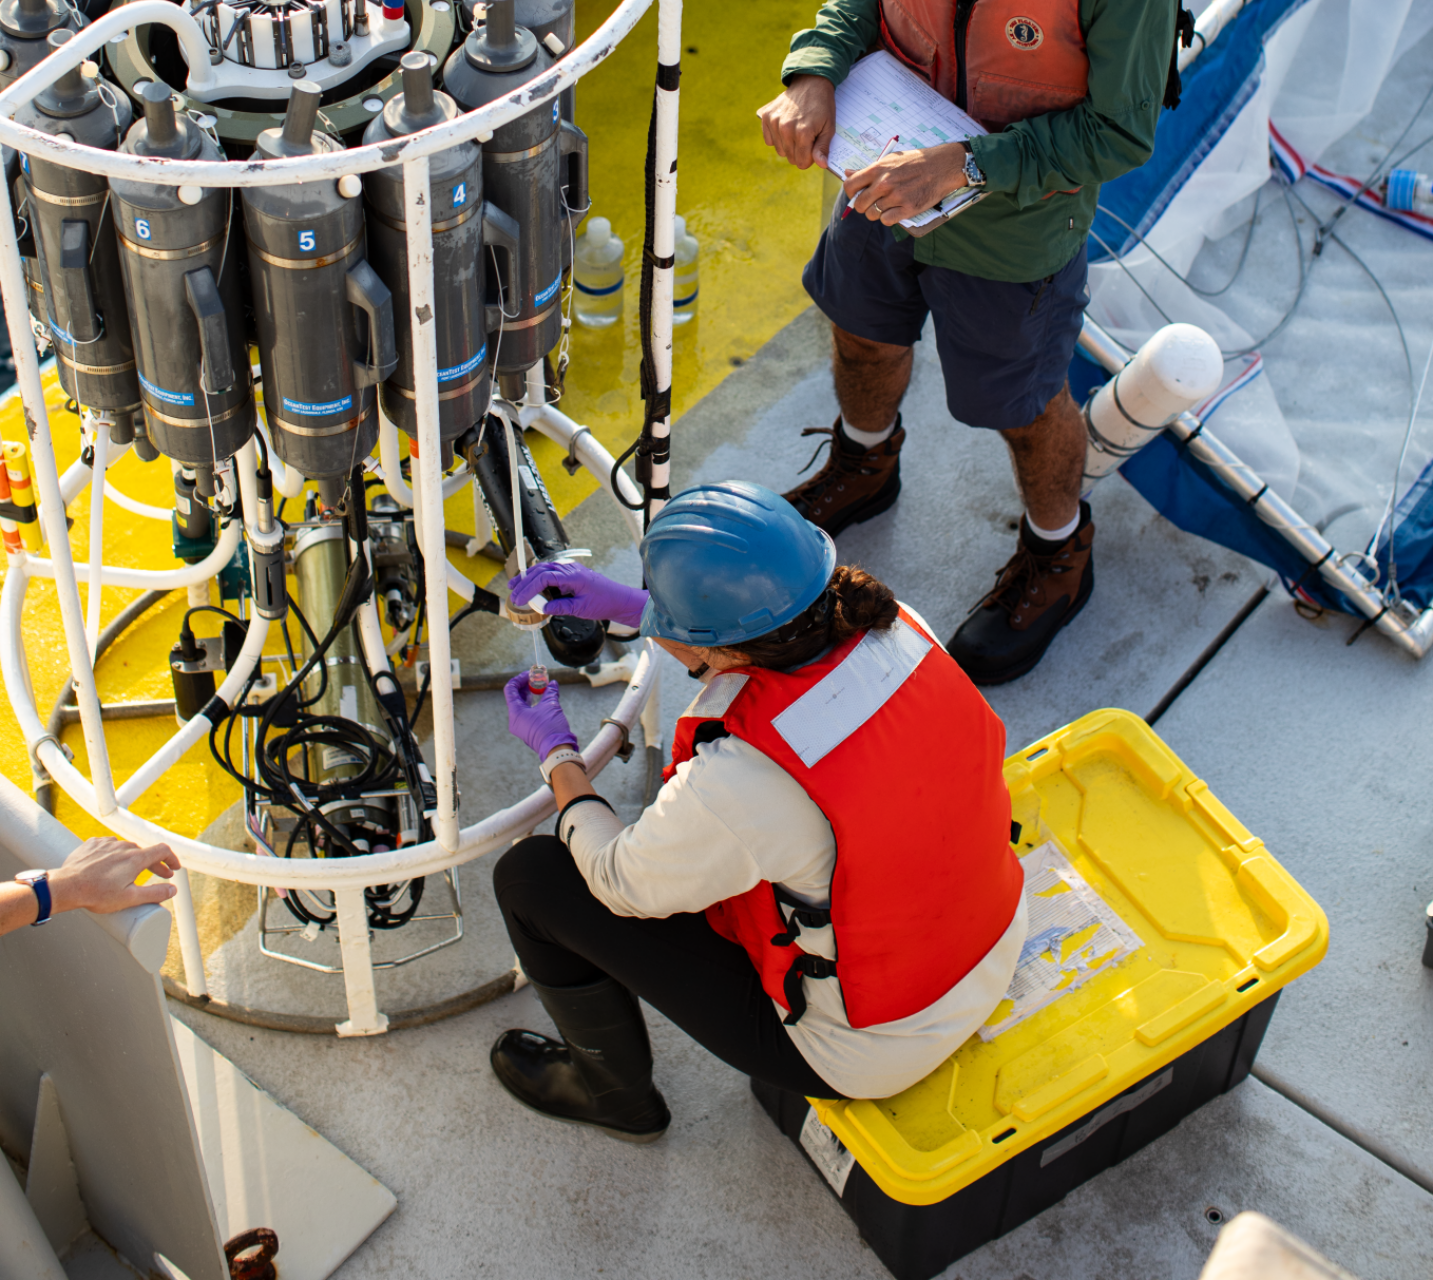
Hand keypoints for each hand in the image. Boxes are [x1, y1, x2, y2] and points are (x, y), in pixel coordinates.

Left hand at [49, 836, 180, 915]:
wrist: (66, 887)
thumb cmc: (97, 894)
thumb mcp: (130, 898)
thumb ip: (155, 893)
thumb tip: (172, 890)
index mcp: (136, 858)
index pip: (163, 850)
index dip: (172, 859)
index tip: (174, 868)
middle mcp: (123, 846)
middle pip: (145, 851)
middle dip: (154, 864)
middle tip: (159, 875)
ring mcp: (107, 843)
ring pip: (127, 848)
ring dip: (133, 859)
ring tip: (131, 872)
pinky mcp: (92, 843)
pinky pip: (109, 846)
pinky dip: (115, 854)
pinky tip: (110, 864)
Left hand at [503, 672, 579, 758]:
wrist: (557, 749)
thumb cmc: (551, 728)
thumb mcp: (551, 705)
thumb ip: (550, 692)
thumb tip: (552, 683)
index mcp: (515, 712)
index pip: (511, 689)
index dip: (519, 679)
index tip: (530, 674)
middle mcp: (515, 720)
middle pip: (515, 697)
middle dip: (526, 686)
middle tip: (536, 679)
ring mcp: (521, 726)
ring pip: (521, 705)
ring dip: (530, 694)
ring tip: (540, 687)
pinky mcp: (528, 730)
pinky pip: (526, 713)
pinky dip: (532, 704)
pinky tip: (542, 699)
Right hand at [508, 561, 647, 629]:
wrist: (619, 599)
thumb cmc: (604, 602)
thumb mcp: (581, 609)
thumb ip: (561, 607)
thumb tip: (543, 608)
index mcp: (573, 576)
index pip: (544, 578)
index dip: (529, 588)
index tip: (520, 598)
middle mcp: (570, 569)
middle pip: (540, 570)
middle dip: (524, 581)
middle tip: (512, 592)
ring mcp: (570, 570)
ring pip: (544, 569)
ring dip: (529, 578)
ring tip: (516, 587)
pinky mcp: (570, 575)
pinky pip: (550, 573)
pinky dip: (538, 579)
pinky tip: (531, 586)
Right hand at [758, 74, 836, 169]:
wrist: (810, 82)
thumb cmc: (822, 106)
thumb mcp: (829, 127)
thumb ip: (823, 148)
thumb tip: (821, 164)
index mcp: (803, 133)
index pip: (801, 163)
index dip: (809, 158)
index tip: (813, 146)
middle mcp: (786, 129)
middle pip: (790, 158)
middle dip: (800, 152)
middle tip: (807, 136)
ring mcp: (774, 122)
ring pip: (780, 151)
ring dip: (788, 145)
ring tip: (796, 129)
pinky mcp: (767, 117)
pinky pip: (769, 140)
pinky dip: (777, 137)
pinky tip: (786, 127)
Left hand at [844, 142, 967, 225]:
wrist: (942, 166)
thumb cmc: (916, 161)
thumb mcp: (891, 160)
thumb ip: (869, 170)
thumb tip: (848, 174)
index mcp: (878, 169)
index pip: (850, 186)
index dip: (851, 193)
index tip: (858, 194)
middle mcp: (884, 183)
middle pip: (860, 205)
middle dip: (864, 206)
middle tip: (873, 203)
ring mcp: (896, 197)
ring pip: (873, 214)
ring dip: (878, 212)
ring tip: (889, 204)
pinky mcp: (908, 208)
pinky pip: (887, 221)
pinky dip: (889, 218)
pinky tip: (896, 210)